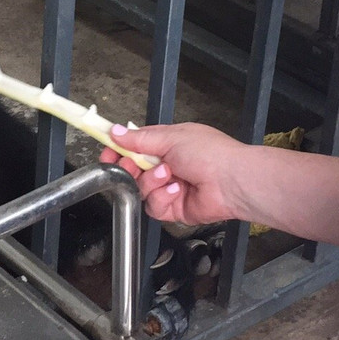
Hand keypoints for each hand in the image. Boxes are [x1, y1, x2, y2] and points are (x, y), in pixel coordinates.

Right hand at [100, 122, 251, 224]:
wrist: (232, 181)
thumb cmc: (209, 153)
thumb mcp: (172, 138)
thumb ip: (140, 139)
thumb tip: (116, 131)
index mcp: (166, 144)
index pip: (133, 146)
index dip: (118, 150)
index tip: (106, 152)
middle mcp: (166, 166)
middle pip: (132, 170)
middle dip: (130, 168)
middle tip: (131, 165)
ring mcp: (169, 188)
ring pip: (141, 189)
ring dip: (151, 182)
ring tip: (169, 175)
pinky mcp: (173, 208)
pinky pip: (154, 206)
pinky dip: (163, 197)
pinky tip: (177, 190)